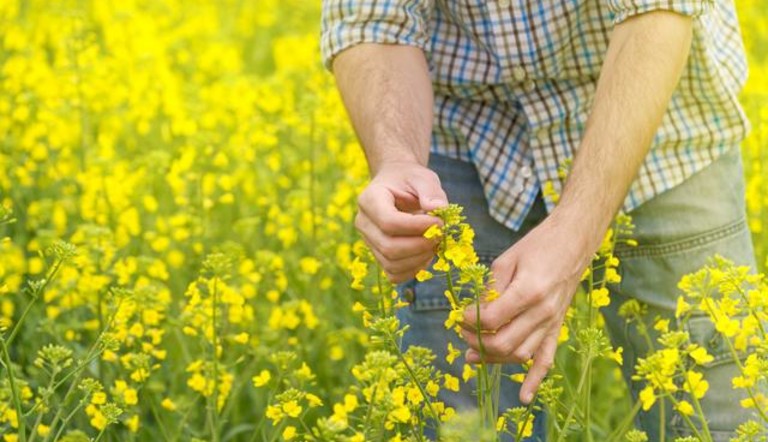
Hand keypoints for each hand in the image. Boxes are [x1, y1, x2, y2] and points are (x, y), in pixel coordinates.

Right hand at [355, 161, 447, 282]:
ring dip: (420, 259)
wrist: (396, 185)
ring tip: (435, 243)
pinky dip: (414, 269)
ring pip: (391, 264)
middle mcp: (363, 223)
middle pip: (389, 247)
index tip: (440, 222)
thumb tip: (439, 210)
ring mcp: (368, 242)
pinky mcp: (377, 256)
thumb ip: (431, 191)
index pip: (389, 222)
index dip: (417, 227)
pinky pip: (394, 274)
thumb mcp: (422, 177)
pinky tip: (426, 254)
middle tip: (440, 235)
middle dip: (421, 245)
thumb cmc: (409, 180)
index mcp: (369, 199)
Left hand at [460, 212, 594, 403]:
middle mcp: (543, 312)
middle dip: (476, 342)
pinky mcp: (557, 327)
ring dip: (493, 359)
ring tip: (472, 355)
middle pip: (504, 342)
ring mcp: (552, 322)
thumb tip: (474, 313)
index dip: (469, 320)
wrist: (572, 243)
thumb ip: (490, 290)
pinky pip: (547, 359)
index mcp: (529, 291)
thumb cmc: (537, 246)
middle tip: (462, 332)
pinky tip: (523, 397)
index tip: (459, 314)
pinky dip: (535, 379)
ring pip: (520, 354)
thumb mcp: (506, 261)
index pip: (492, 318)